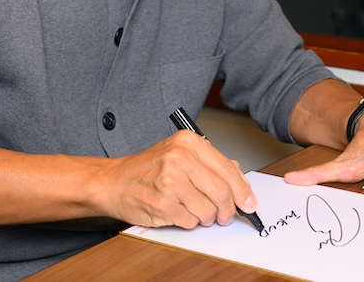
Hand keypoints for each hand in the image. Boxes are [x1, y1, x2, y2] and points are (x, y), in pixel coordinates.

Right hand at [100, 130, 257, 228]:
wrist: (114, 182)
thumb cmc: (147, 169)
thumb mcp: (180, 154)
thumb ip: (211, 164)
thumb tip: (240, 182)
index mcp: (188, 142)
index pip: (228, 169)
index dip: (243, 191)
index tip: (249, 203)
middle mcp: (180, 158)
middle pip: (222, 192)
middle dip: (227, 210)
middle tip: (225, 215)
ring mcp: (170, 182)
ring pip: (209, 210)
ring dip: (205, 216)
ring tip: (190, 207)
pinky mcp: (164, 204)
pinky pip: (191, 221)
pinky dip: (188, 221)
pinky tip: (176, 210)